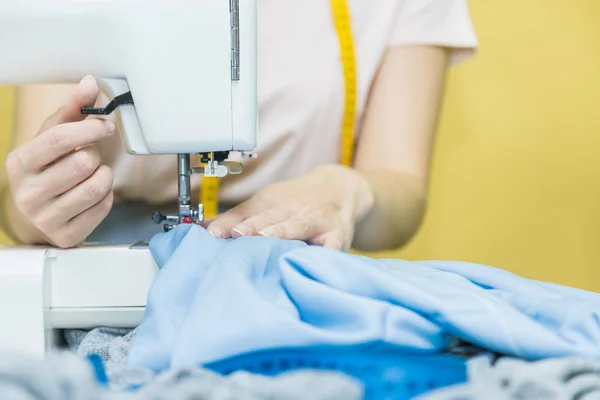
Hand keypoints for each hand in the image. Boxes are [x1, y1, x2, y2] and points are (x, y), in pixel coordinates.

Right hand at [4, 76, 114, 247]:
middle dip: (95, 156)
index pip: (58, 139)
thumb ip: (73, 110)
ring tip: (93, 174)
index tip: (106, 126)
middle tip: (90, 158)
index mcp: (20, 163)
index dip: (89, 128)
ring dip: (105, 176)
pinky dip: (107, 196)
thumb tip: (90, 83)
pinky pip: (103, 207)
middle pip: (83, 163)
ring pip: (96, 186)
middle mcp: (28, 193)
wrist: (37, 214)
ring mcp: (45, 218)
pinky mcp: (66, 235)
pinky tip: (93, 194)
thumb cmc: (48, 169)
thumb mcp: (52, 137)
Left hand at [203, 164, 374, 250]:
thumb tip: (197, 228)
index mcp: (272, 201)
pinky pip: (331, 244)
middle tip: (237, 234)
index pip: (247, 212)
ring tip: (268, 238)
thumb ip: (234, 218)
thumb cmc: (296, 202)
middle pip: (270, 217)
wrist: (340, 188)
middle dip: (254, 226)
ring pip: (298, 224)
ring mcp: (317, 219)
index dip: (230, 222)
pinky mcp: (338, 234)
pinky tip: (314, 257)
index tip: (212, 233)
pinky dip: (324, 250)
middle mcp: (293, 208)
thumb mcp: (265, 203)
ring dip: (283, 231)